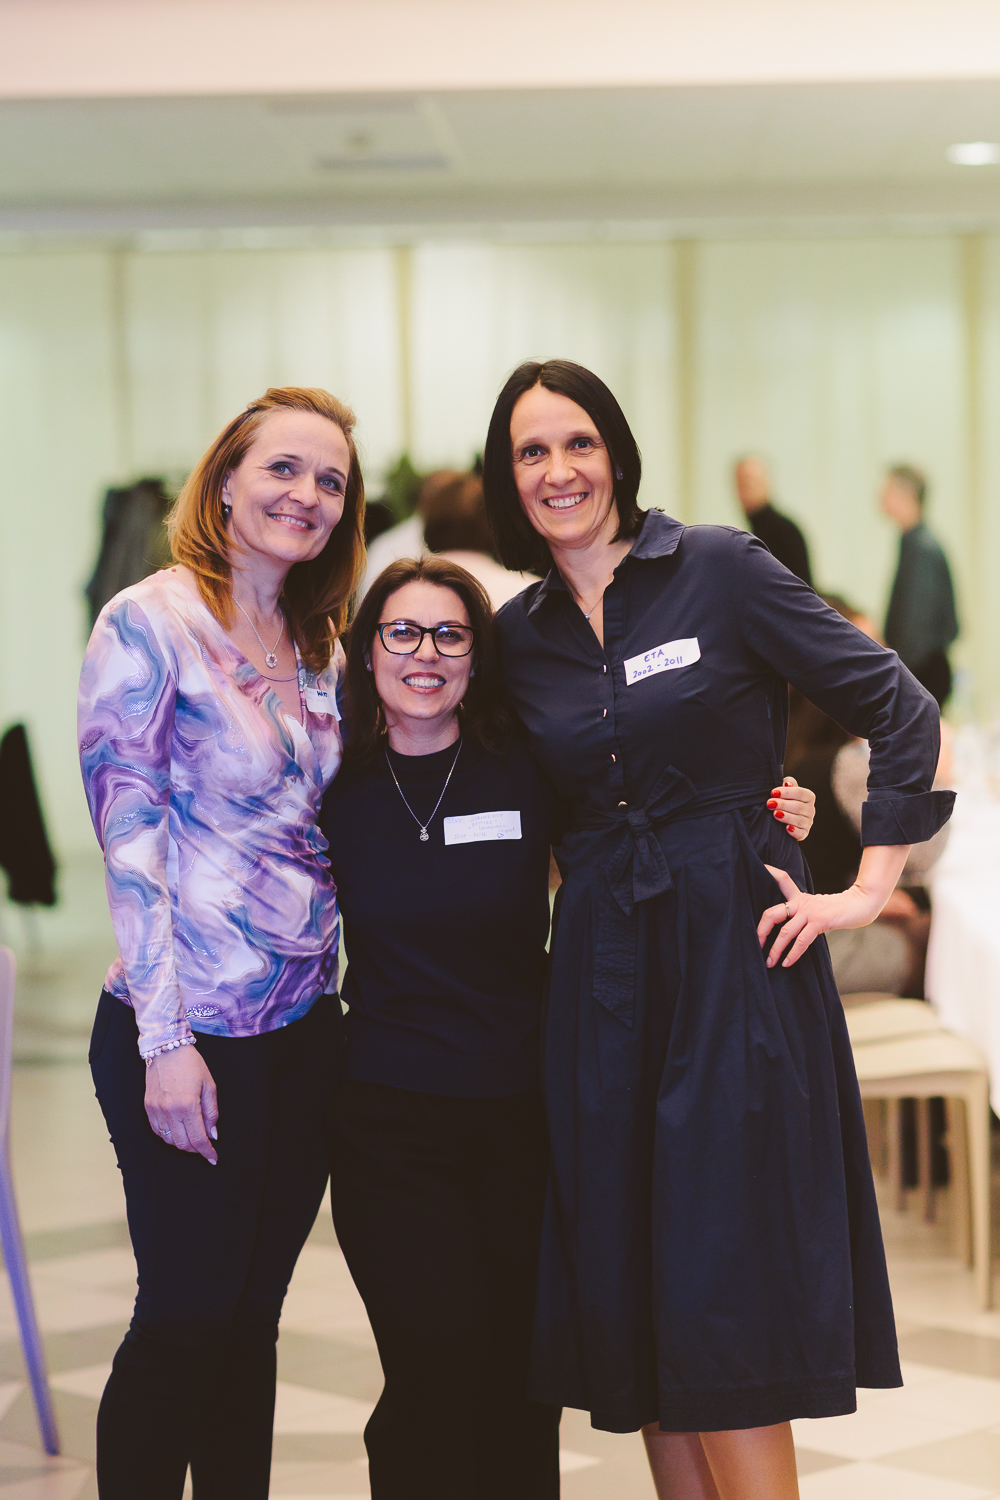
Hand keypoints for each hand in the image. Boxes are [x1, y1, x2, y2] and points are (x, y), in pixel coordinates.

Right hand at [145, 1046, 218, 1163]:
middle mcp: (170, 1111)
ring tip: (192, 1137)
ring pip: (169, 1140)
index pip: (198, 1139)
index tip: (213, 1158)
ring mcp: (156, 1110)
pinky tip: (177, 1130)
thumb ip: (212, 1112)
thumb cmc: (191, 1065)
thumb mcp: (209, 1085)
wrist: (166, 1049)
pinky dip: (168, 1136)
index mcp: (188, 1106)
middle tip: (204, 1147)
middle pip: (183, 1144)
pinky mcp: (148, 1107)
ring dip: (182, 1144)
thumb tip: (213, 1134)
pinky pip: (157, 1131)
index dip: (207, 1152)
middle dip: (196, 1149)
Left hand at [756, 843, 910, 967]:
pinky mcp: (819, 921)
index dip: (769, 873)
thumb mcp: (817, 908)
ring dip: (775, 950)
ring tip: (769, 962)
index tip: (757, 868)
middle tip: (755, 945)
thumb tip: (788, 932)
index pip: (781, 880)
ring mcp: (810, 911)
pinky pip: (801, 940)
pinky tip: (787, 963)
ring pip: (785, 932)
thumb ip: (803, 915)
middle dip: (760, 932)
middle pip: (771, 914)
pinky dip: (792, 954)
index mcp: (799, 897)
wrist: (861, 905)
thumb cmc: (839, 910)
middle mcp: (801, 903)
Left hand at [766, 776, 814, 841]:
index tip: (772, 792)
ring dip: (787, 817)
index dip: (786, 792)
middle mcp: (810, 809)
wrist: (782, 819)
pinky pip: (801, 833)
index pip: (800, 793)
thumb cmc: (783, 800)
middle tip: (770, 804)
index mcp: (808, 797)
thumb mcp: (785, 791)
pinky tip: (787, 828)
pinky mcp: (804, 833)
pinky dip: (794, 831)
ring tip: (775, 814)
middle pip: (799, 807)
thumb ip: (787, 784)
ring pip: (799, 820)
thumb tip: (786, 783)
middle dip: (783, 805)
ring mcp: (808, 822)